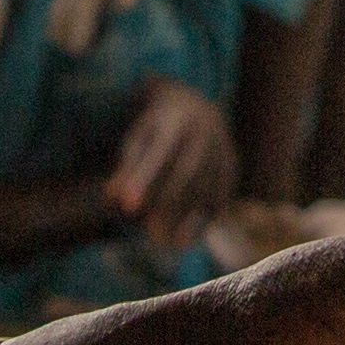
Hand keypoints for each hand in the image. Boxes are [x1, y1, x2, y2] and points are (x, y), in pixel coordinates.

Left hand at [111, 81, 237, 257]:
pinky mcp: (232, 164)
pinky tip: (186, 235)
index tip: (127, 208)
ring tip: (165, 241)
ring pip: (206, 185)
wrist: (195, 103)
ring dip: (186, 216)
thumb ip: (126, 167)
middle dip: (167, 202)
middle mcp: (203, 129)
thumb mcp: (138, 139)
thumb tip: (112, 196)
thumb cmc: (156, 128)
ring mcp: (222, 147)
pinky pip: (221, 194)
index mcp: (174, 119)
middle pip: (187, 171)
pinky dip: (205, 217)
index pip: (158, 152)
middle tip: (149, 233)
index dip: (143, 180)